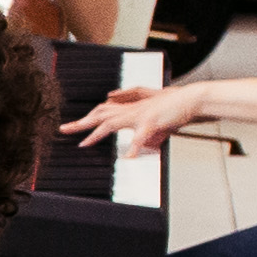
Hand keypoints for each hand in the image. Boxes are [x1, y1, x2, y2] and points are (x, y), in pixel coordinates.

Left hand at [73, 79, 188, 157]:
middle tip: (63, 130)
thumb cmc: (176, 109)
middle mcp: (132, 109)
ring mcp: (141, 114)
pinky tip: (128, 157)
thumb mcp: (157, 124)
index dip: (89, 118)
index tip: (73, 126)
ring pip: (112, 122)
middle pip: (100, 114)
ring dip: (96, 133)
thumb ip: (145, 136)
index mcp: (132, 108)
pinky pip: (140, 136)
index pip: (104, 111)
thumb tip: (135, 151)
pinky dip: (134, 147)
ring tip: (82, 144)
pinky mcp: (152, 121)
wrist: (193, 98)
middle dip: (81, 123)